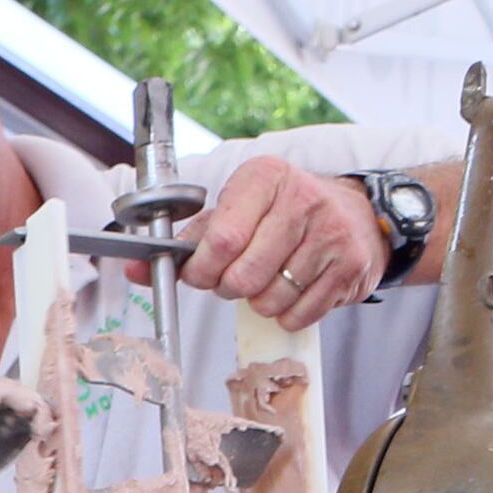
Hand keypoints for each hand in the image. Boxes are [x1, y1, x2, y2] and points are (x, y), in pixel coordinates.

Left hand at [177, 155, 385, 331]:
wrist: (356, 213)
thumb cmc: (281, 214)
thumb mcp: (236, 210)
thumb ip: (188, 240)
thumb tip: (136, 269)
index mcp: (264, 178)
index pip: (221, 241)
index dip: (200, 270)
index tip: (198, 275)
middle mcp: (303, 199)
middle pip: (242, 277)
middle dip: (228, 288)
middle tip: (236, 277)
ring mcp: (332, 233)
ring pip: (269, 300)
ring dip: (258, 302)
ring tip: (269, 278)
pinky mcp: (350, 266)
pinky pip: (299, 314)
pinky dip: (287, 314)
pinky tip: (293, 289)